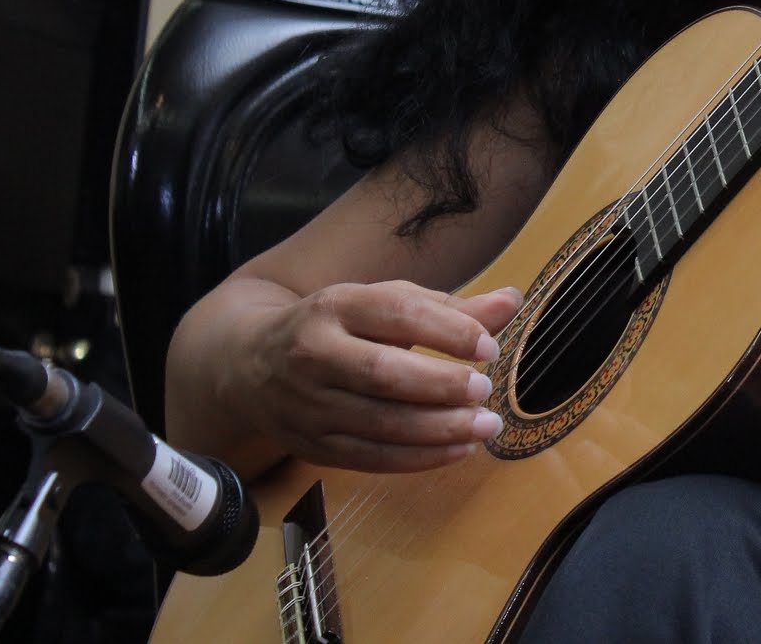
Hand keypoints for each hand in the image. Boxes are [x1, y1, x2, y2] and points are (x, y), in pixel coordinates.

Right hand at [238, 280, 523, 472]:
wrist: (249, 364)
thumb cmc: (338, 327)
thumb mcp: (384, 303)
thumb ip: (448, 308)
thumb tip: (511, 302)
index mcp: (336, 306)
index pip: (396, 313)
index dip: (447, 331)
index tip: (489, 347)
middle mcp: (315, 354)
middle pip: (382, 373)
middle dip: (440, 385)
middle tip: (485, 389)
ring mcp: (308, 404)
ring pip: (377, 422)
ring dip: (438, 429)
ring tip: (486, 425)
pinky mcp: (311, 445)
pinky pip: (369, 457)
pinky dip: (418, 458)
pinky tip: (459, 449)